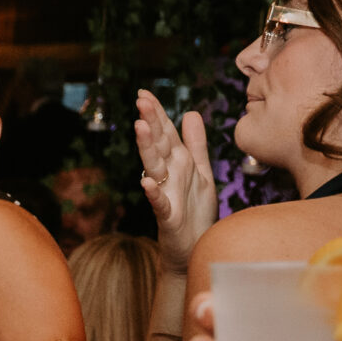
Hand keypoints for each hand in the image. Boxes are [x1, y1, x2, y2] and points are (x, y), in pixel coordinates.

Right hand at [133, 90, 216, 266]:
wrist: (194, 247)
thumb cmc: (196, 212)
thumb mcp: (201, 172)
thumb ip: (196, 144)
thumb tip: (190, 112)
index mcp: (178, 163)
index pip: (166, 133)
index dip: (157, 113)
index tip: (144, 93)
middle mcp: (169, 175)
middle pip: (158, 144)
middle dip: (150, 122)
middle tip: (140, 100)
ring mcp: (166, 194)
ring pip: (154, 167)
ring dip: (147, 148)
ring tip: (140, 127)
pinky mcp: (167, 216)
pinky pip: (159, 203)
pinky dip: (154, 194)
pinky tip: (148, 183)